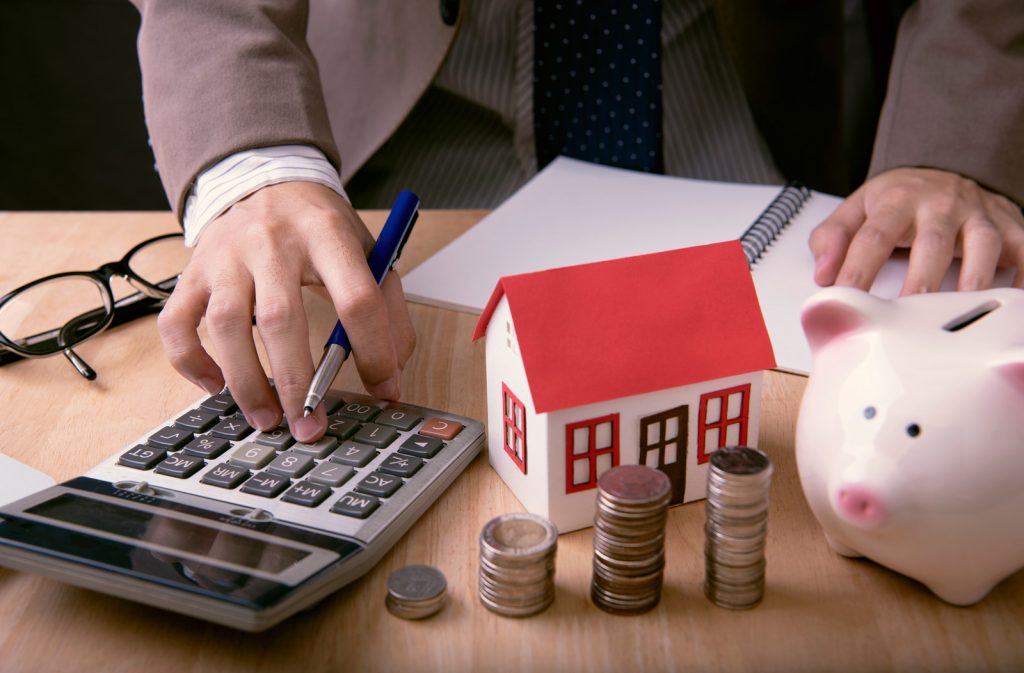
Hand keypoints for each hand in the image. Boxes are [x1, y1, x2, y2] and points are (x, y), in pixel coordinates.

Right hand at [157, 182, 415, 441]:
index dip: (373, 350)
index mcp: (326, 234)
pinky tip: (216, 387)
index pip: (356, 297)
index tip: (382, 389)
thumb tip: (391, 377)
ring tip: (267, 419)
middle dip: (297, 381)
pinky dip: (191, 362)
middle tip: (310, 426)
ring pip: (225, 325)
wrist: (264, 179)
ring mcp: (225, 256)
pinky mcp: (193, 272)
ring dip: (245, 381)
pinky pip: (177, 323)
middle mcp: (271, 242)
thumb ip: (387, 309)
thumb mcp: (367, 251)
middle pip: (281, 317)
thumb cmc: (320, 228)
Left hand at [810, 167, 1023, 293]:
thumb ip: (834, 237)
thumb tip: (823, 271)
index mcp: (897, 200)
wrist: (944, 170)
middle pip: (932, 240)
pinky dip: (1022, 274)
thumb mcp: (858, 208)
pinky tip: (1013, 300)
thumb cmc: (898, 200)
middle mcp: (941, 204)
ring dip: (973, 278)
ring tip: (960, 310)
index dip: (857, 268)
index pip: (873, 235)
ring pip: (982, 243)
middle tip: (909, 312)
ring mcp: (978, 214)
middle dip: (922, 277)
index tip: (844, 297)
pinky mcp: (1009, 226)